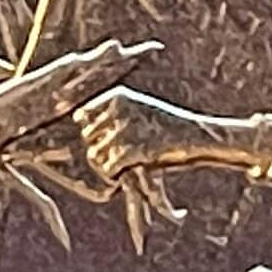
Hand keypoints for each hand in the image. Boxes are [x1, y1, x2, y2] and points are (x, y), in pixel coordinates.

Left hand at [75, 88, 207, 179]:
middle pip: (87, 136)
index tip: (106, 139)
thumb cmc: (163, 124)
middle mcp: (118, 110)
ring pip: (95, 155)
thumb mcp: (135, 107)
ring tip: (123, 164)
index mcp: (116, 96)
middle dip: (100, 148)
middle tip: (118, 154)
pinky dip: (115, 175)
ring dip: (107, 163)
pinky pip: (108, 168)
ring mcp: (126, 129)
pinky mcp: (134, 150)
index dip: (92, 131)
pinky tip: (128, 171)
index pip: (82, 115)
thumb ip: (109, 113)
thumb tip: (77, 121)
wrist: (194, 134)